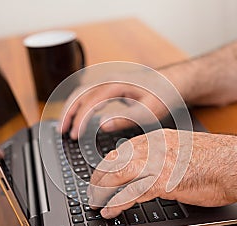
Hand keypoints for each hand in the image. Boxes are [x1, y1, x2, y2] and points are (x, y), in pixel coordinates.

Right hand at [59, 66, 184, 138]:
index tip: (75, 135)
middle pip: (80, 93)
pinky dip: (80, 104)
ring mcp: (110, 81)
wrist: (175, 81)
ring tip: (64, 126)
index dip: (79, 118)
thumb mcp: (149, 110)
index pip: (90, 101)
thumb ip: (126, 118)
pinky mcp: (112, 86)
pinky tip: (79, 116)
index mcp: (117, 84)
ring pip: (83, 92)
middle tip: (61, 131)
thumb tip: (101, 126)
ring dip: (71, 108)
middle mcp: (110, 79)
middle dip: (68, 112)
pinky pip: (90, 93)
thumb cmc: (164, 94)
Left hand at [87, 130, 236, 218]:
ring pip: (119, 174)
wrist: (235, 164)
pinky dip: (117, 204)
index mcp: (159, 139)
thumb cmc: (217, 159)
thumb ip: (165, 155)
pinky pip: (132, 193)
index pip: (124, 149)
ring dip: (103, 190)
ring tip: (94, 201)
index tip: (102, 172)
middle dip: (100, 176)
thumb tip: (152, 165)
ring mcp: (158, 164)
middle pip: (117, 160)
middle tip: (93, 189)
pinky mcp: (163, 182)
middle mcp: (155, 148)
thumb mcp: (184, 150)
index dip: (109, 162)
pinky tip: (110, 211)